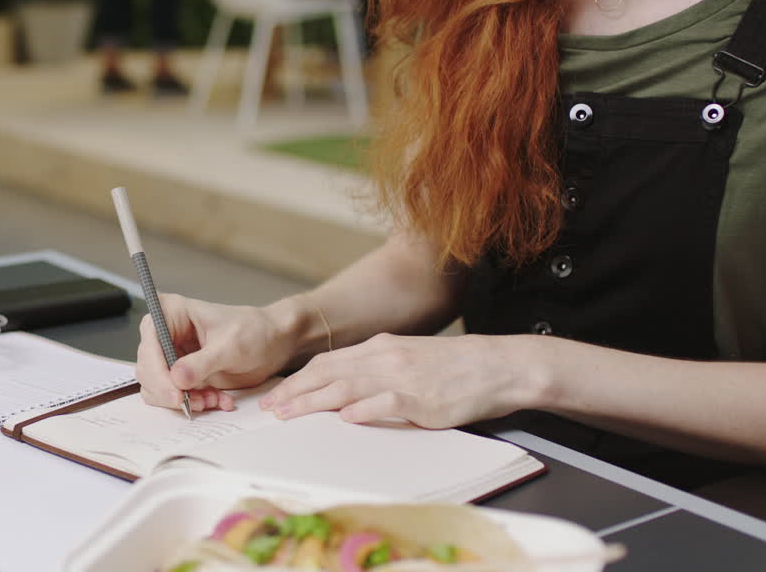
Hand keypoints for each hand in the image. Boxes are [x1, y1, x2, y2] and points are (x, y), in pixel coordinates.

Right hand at [136, 294, 296, 412]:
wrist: (269, 344)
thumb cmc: (252, 331)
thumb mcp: (230, 345)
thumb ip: (202, 362)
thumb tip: (177, 378)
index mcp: (170, 313)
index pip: (149, 344)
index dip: (157, 371)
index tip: (176, 393)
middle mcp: (164, 335)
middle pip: (147, 370)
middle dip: (172, 391)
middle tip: (197, 402)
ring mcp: (170, 357)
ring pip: (158, 388)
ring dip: (184, 401)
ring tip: (213, 399)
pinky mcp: (179, 375)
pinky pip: (174, 397)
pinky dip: (194, 403)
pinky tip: (217, 399)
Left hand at [260, 333, 539, 428]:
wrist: (496, 366)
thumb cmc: (454, 368)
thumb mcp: (408, 359)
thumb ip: (375, 370)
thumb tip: (343, 391)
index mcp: (380, 348)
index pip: (327, 363)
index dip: (297, 380)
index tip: (275, 395)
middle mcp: (385, 358)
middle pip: (328, 374)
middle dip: (294, 391)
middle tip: (269, 408)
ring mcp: (402, 376)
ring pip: (347, 387)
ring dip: (314, 402)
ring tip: (290, 414)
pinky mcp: (421, 397)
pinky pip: (386, 402)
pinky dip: (363, 410)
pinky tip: (345, 418)